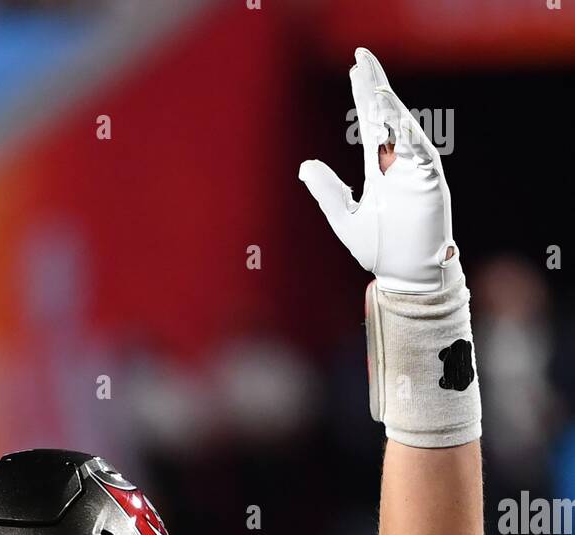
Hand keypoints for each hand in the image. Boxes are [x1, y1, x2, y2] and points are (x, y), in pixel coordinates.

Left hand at [299, 48, 456, 293]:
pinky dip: (406, 132)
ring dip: (388, 105)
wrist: (405, 276)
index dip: (363, 94)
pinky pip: (419, 150)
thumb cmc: (381, 251)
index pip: (370, 122)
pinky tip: (393, 115)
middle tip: (361, 58)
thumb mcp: (345, 218)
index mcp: (380, 168)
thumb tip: (305, 165)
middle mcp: (398, 162)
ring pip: (401, 128)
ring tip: (372, 83)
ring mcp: (415, 169)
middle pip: (385, 115)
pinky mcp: (428, 181)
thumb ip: (327, 191)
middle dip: (374, 87)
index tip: (355, 67)